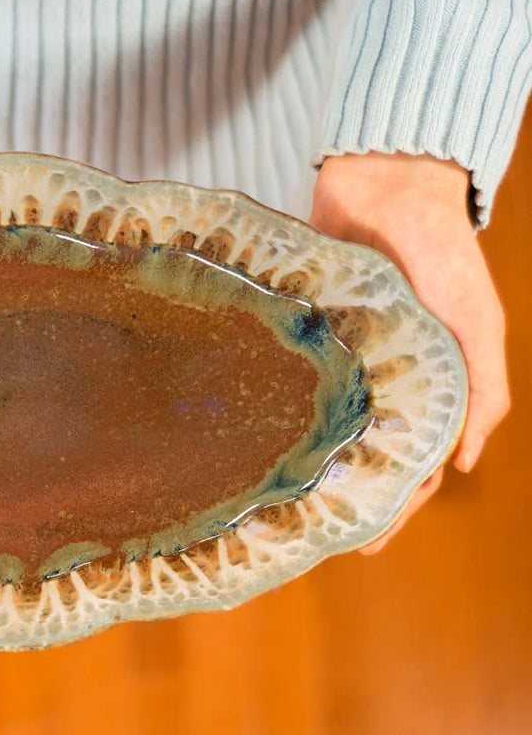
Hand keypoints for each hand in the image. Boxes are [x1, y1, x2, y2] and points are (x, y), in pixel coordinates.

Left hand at [309, 152, 508, 553]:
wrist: (390, 188)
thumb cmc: (442, 257)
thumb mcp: (476, 328)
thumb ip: (480, 394)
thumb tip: (462, 467)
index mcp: (428, 387)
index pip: (412, 463)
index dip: (393, 506)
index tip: (363, 545)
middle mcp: (380, 378)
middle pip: (359, 451)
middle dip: (342, 492)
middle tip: (306, 531)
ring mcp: (339, 356)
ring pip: (321, 421)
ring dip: (306, 457)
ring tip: (275, 496)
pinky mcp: (304, 329)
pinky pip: (291, 376)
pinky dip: (279, 404)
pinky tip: (254, 433)